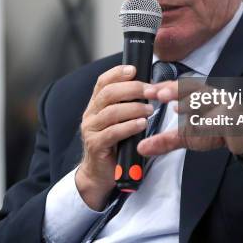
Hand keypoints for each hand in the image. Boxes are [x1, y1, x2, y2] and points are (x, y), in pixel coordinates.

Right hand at [76, 65, 153, 209]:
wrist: (99, 173)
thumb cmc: (115, 144)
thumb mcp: (119, 120)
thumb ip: (127, 105)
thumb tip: (148, 88)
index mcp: (96, 105)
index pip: (103, 82)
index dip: (117, 73)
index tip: (134, 69)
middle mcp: (90, 114)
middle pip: (109, 93)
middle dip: (132, 89)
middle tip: (151, 91)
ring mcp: (91, 130)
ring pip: (111, 112)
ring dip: (134, 108)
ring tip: (150, 110)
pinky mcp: (95, 145)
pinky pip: (113, 132)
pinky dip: (129, 126)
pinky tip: (142, 125)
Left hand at [137, 80, 242, 156]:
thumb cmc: (216, 131)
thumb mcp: (187, 136)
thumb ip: (165, 140)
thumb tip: (141, 147)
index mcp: (199, 95)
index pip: (180, 86)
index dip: (164, 87)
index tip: (148, 91)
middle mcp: (212, 95)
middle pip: (194, 87)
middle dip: (176, 89)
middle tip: (160, 95)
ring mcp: (225, 105)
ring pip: (209, 99)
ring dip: (193, 103)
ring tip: (177, 108)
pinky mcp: (236, 119)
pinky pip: (224, 118)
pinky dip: (212, 122)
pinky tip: (201, 125)